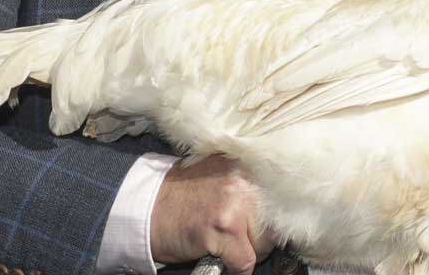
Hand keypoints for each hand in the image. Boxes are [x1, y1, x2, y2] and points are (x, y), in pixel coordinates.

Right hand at [150, 155, 276, 274]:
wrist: (146, 208)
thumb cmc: (181, 196)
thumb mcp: (220, 177)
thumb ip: (247, 186)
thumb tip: (279, 206)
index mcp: (245, 163)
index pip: (281, 195)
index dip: (275, 218)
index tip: (272, 226)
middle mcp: (244, 179)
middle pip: (275, 222)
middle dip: (261, 236)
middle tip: (240, 239)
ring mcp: (234, 203)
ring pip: (264, 243)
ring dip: (249, 251)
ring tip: (228, 245)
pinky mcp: (223, 228)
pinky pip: (245, 261)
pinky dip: (237, 268)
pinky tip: (222, 260)